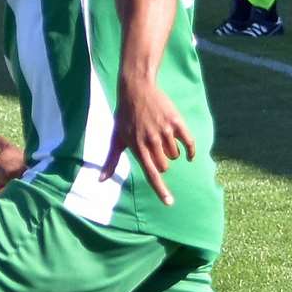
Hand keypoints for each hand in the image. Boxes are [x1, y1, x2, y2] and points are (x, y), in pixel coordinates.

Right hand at [0, 134, 26, 195]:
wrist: (33, 182)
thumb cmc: (12, 168)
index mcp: (9, 149)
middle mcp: (16, 157)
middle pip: (4, 159)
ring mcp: (21, 170)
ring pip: (7, 173)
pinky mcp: (24, 182)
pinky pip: (12, 184)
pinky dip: (5, 188)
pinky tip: (1, 194)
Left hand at [100, 79, 194, 205]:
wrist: (137, 89)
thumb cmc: (125, 116)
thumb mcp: (116, 138)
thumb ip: (111, 161)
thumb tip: (100, 180)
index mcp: (137, 147)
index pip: (151, 174)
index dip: (161, 190)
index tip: (170, 203)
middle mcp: (151, 140)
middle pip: (164, 166)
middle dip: (161, 163)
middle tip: (154, 149)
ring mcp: (164, 130)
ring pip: (175, 155)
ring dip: (171, 152)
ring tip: (161, 139)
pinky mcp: (176, 121)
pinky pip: (189, 142)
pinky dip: (191, 150)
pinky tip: (189, 154)